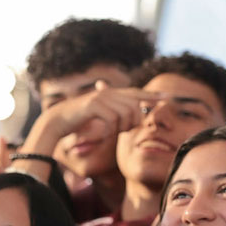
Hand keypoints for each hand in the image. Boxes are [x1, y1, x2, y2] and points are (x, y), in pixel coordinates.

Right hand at [22, 84, 165, 159]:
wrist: (57, 121)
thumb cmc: (79, 122)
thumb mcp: (100, 117)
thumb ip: (116, 115)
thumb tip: (133, 119)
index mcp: (111, 94)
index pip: (136, 93)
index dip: (151, 95)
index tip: (168, 97)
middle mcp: (108, 92)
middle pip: (134, 106)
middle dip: (133, 121)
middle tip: (122, 130)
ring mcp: (101, 97)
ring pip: (126, 113)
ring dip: (121, 127)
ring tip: (111, 132)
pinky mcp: (94, 104)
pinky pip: (113, 119)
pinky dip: (111, 129)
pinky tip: (104, 133)